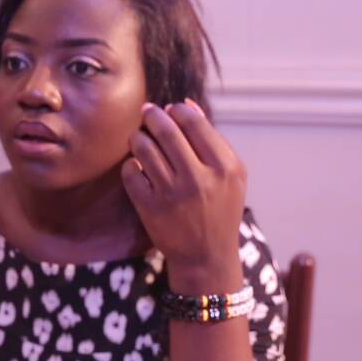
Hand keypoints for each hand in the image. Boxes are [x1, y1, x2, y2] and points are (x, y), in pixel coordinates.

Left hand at [121, 99, 245, 293]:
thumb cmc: (220, 208)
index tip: (169, 110)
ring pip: (143, 147)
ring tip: (140, 138)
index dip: (176, 111)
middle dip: (152, 116)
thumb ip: (212, 139)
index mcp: (224, 167)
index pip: (193, 122)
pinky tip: (138, 166)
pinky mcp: (149, 207)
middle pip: (165, 130)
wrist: (206, 255)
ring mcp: (172, 194)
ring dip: (138, 137)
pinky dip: (131, 164)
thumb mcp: (231, 175)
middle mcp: (198, 179)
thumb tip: (186, 105)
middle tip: (147, 113)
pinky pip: (130, 171)